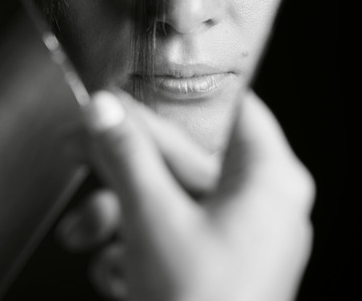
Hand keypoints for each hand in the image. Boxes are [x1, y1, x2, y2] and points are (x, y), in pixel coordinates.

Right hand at [57, 89, 314, 300]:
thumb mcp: (154, 220)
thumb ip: (127, 157)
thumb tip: (105, 111)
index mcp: (272, 179)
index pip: (234, 107)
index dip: (185, 98)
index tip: (144, 94)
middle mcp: (267, 203)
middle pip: (191, 159)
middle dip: (130, 166)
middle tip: (89, 154)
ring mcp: (248, 237)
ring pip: (179, 200)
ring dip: (126, 212)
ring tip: (90, 231)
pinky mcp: (227, 266)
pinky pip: (182, 234)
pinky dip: (145, 244)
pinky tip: (118, 268)